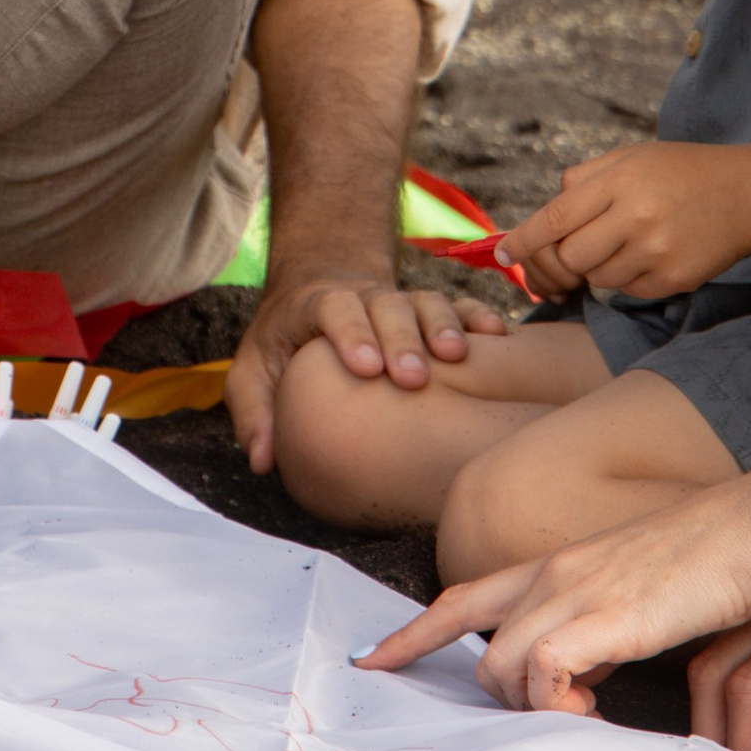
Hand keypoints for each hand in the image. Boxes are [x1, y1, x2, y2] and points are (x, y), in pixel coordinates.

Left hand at [224, 264, 510, 473]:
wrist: (318, 290)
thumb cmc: (284, 342)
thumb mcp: (253, 371)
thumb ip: (254, 411)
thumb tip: (263, 461)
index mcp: (316, 306)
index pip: (333, 308)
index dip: (349, 332)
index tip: (364, 366)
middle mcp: (364, 298)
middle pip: (385, 305)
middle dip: (400, 338)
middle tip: (412, 377)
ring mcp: (399, 301)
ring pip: (425, 301)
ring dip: (442, 324)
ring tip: (458, 357)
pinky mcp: (427, 309)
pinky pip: (457, 303)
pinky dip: (476, 315)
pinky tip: (497, 335)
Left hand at [356, 469, 750, 712]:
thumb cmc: (719, 557)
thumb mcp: (642, 591)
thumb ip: (604, 626)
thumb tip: (588, 669)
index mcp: (561, 562)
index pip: (466, 597)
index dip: (416, 632)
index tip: (376, 659)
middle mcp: (555, 572)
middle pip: (481, 645)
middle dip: (495, 698)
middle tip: (542, 725)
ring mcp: (574, 591)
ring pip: (503, 666)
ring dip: (533, 707)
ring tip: (586, 719)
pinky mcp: (602, 616)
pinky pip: (542, 675)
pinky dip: (556, 706)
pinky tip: (593, 716)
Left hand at [499, 140, 750, 303]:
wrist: (746, 194)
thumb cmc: (679, 172)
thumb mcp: (631, 157)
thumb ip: (583, 181)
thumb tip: (542, 218)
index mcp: (619, 181)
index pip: (554, 219)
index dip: (522, 241)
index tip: (503, 256)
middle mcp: (636, 216)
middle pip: (569, 257)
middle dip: (561, 261)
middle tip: (568, 256)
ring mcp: (656, 251)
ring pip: (597, 279)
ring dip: (597, 268)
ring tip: (624, 243)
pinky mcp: (673, 279)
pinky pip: (628, 291)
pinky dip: (628, 278)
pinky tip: (650, 254)